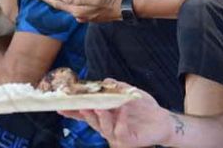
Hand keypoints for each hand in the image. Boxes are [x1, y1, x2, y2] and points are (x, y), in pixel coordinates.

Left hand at [35, 0, 122, 21]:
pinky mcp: (92, 14)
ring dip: (61, 1)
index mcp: (78, 11)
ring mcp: (86, 16)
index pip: (58, 5)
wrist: (126, 7)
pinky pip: (77, 8)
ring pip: (69, 8)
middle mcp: (80, 15)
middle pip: (61, 7)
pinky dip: (71, 2)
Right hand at [59, 80, 173, 147]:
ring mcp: (117, 134)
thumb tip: (105, 80)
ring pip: (103, 128)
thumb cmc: (144, 107)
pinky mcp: (128, 140)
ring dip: (100, 117)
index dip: (73, 111)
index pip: (86, 113)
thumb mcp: (130, 93)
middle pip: (90, 121)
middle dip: (82, 113)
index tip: (60, 106)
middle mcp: (107, 126)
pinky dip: (120, 121)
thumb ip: (117, 87)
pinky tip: (122, 112)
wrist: (162, 120)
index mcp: (105, 115)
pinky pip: (120, 132)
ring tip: (100, 107)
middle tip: (79, 104)